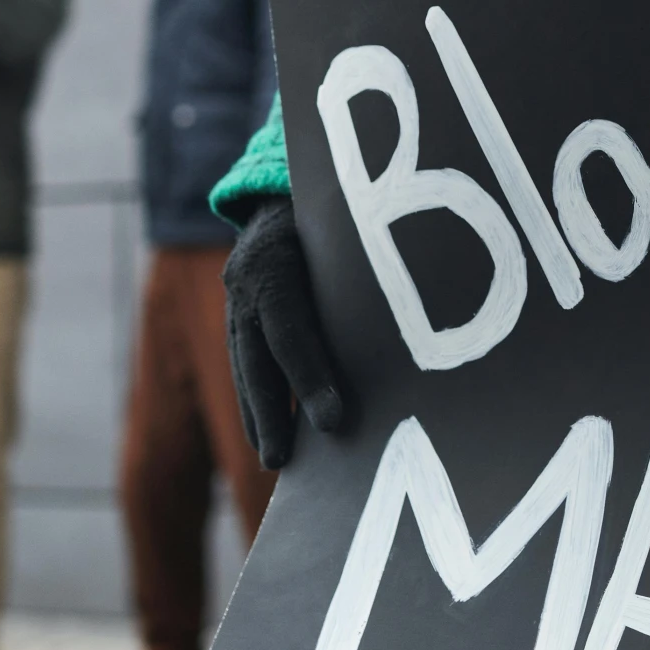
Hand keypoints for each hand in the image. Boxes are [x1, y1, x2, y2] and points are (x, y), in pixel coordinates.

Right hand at [224, 197, 348, 469]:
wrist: (285, 186)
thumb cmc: (338, 212)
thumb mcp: (348, 231)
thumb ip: (364, 275)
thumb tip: (416, 330)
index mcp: (275, 257)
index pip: (291, 329)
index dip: (309, 377)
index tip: (333, 421)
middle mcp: (246, 279)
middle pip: (258, 357)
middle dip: (271, 413)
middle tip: (284, 462)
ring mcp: (234, 297)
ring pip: (244, 364)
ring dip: (259, 416)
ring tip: (275, 460)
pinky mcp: (235, 313)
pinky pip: (243, 362)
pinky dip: (256, 401)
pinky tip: (268, 436)